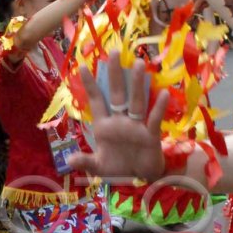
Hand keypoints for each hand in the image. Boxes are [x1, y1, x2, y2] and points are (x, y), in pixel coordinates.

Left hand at [67, 50, 168, 180]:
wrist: (138, 180)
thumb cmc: (117, 169)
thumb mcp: (98, 167)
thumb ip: (85, 161)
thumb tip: (69, 160)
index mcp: (104, 126)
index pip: (96, 101)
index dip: (90, 85)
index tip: (83, 66)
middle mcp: (119, 122)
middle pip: (117, 94)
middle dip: (114, 74)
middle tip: (114, 52)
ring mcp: (136, 126)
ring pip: (136, 101)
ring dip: (137, 84)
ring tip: (138, 64)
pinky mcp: (151, 136)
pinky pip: (154, 119)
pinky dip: (158, 108)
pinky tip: (163, 93)